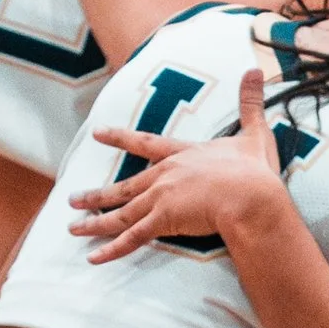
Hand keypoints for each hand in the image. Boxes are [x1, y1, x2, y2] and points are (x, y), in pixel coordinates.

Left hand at [71, 67, 281, 260]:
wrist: (251, 195)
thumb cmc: (254, 170)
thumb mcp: (254, 133)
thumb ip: (251, 103)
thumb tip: (255, 69)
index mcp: (183, 155)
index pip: (146, 143)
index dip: (120, 138)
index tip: (98, 133)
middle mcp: (165, 175)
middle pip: (124, 186)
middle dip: (97, 195)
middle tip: (73, 198)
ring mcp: (161, 198)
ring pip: (120, 212)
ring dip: (95, 222)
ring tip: (73, 228)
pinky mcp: (163, 220)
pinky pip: (132, 238)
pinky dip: (111, 249)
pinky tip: (93, 257)